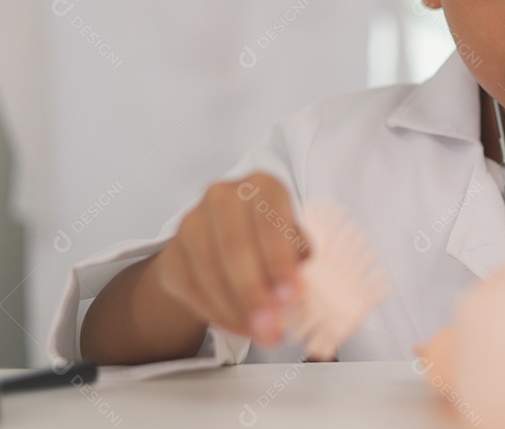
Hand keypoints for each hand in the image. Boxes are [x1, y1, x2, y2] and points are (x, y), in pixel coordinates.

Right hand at [151, 172, 309, 345]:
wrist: (222, 244)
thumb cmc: (269, 239)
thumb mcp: (295, 242)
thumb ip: (303, 260)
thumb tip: (316, 291)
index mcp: (262, 186)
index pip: (269, 222)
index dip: (280, 262)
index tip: (292, 296)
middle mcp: (223, 197)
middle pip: (235, 248)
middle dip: (255, 293)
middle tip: (273, 326)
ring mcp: (192, 223)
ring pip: (210, 273)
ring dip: (238, 310)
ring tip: (263, 334)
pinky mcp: (173, 254)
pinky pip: (193, 290)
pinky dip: (220, 315)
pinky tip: (243, 328)